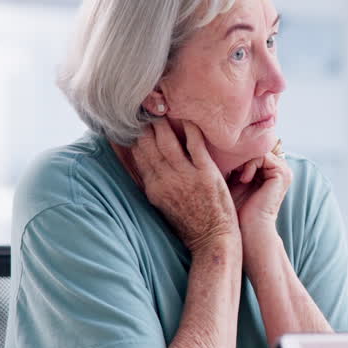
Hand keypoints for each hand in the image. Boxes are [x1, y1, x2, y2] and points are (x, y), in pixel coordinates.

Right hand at [130, 120, 238, 255]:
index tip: (134, 120)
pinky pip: (194, 143)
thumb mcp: (163, 204)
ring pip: (167, 140)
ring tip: (163, 110)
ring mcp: (185, 175)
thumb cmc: (189, 223)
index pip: (137, 154)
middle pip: (148, 143)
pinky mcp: (205, 173)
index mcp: (153, 187)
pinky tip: (187, 117)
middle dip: (145, 124)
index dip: (134, 135)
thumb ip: (154, 183)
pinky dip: (189, 127)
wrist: (212, 239)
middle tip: (147, 108)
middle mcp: (165, 180)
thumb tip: (144, 163)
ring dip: (163, 123)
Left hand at [227, 150, 291, 244]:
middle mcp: (280, 170)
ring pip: (257, 150)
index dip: (236, 155)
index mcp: (271, 171)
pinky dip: (248, 165)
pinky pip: (261, 156)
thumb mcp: (232, 181)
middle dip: (238, 156)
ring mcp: (283, 171)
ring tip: (236, 178)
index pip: (252, 150)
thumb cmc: (236, 209)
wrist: (248, 229)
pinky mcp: (282, 173)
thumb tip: (219, 143)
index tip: (225, 168)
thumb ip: (233, 163)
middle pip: (255, 148)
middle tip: (229, 171)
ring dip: (242, 161)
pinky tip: (243, 180)